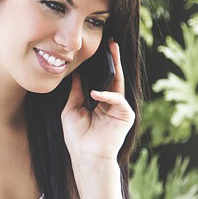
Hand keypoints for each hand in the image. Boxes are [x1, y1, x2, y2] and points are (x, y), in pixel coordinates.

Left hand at [60, 40, 133, 166]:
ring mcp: (120, 109)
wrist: (85, 156)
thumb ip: (76, 93)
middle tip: (111, 42)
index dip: (100, 66)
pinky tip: (95, 94)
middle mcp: (112, 104)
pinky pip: (118, 100)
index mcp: (100, 102)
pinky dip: (107, 96)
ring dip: (116, 67)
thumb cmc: (77, 137)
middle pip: (114, 77)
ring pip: (119, 84)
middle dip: (113, 59)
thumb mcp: (71, 110)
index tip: (97, 50)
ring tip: (111, 51)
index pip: (102, 80)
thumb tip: (76, 75)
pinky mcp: (125, 116)